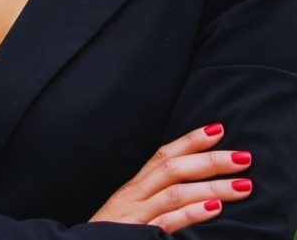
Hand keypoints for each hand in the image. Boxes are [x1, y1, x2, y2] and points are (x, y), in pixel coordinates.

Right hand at [90, 123, 253, 232]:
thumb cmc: (113, 230)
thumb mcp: (131, 207)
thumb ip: (154, 194)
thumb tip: (191, 183)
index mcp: (135, 186)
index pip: (163, 154)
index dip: (191, 140)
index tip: (219, 129)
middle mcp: (135, 194)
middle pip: (173, 168)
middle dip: (210, 161)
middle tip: (244, 158)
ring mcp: (136, 214)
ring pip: (175, 193)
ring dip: (212, 186)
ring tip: (243, 185)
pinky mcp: (138, 233)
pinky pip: (167, 221)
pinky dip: (192, 214)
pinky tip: (214, 209)